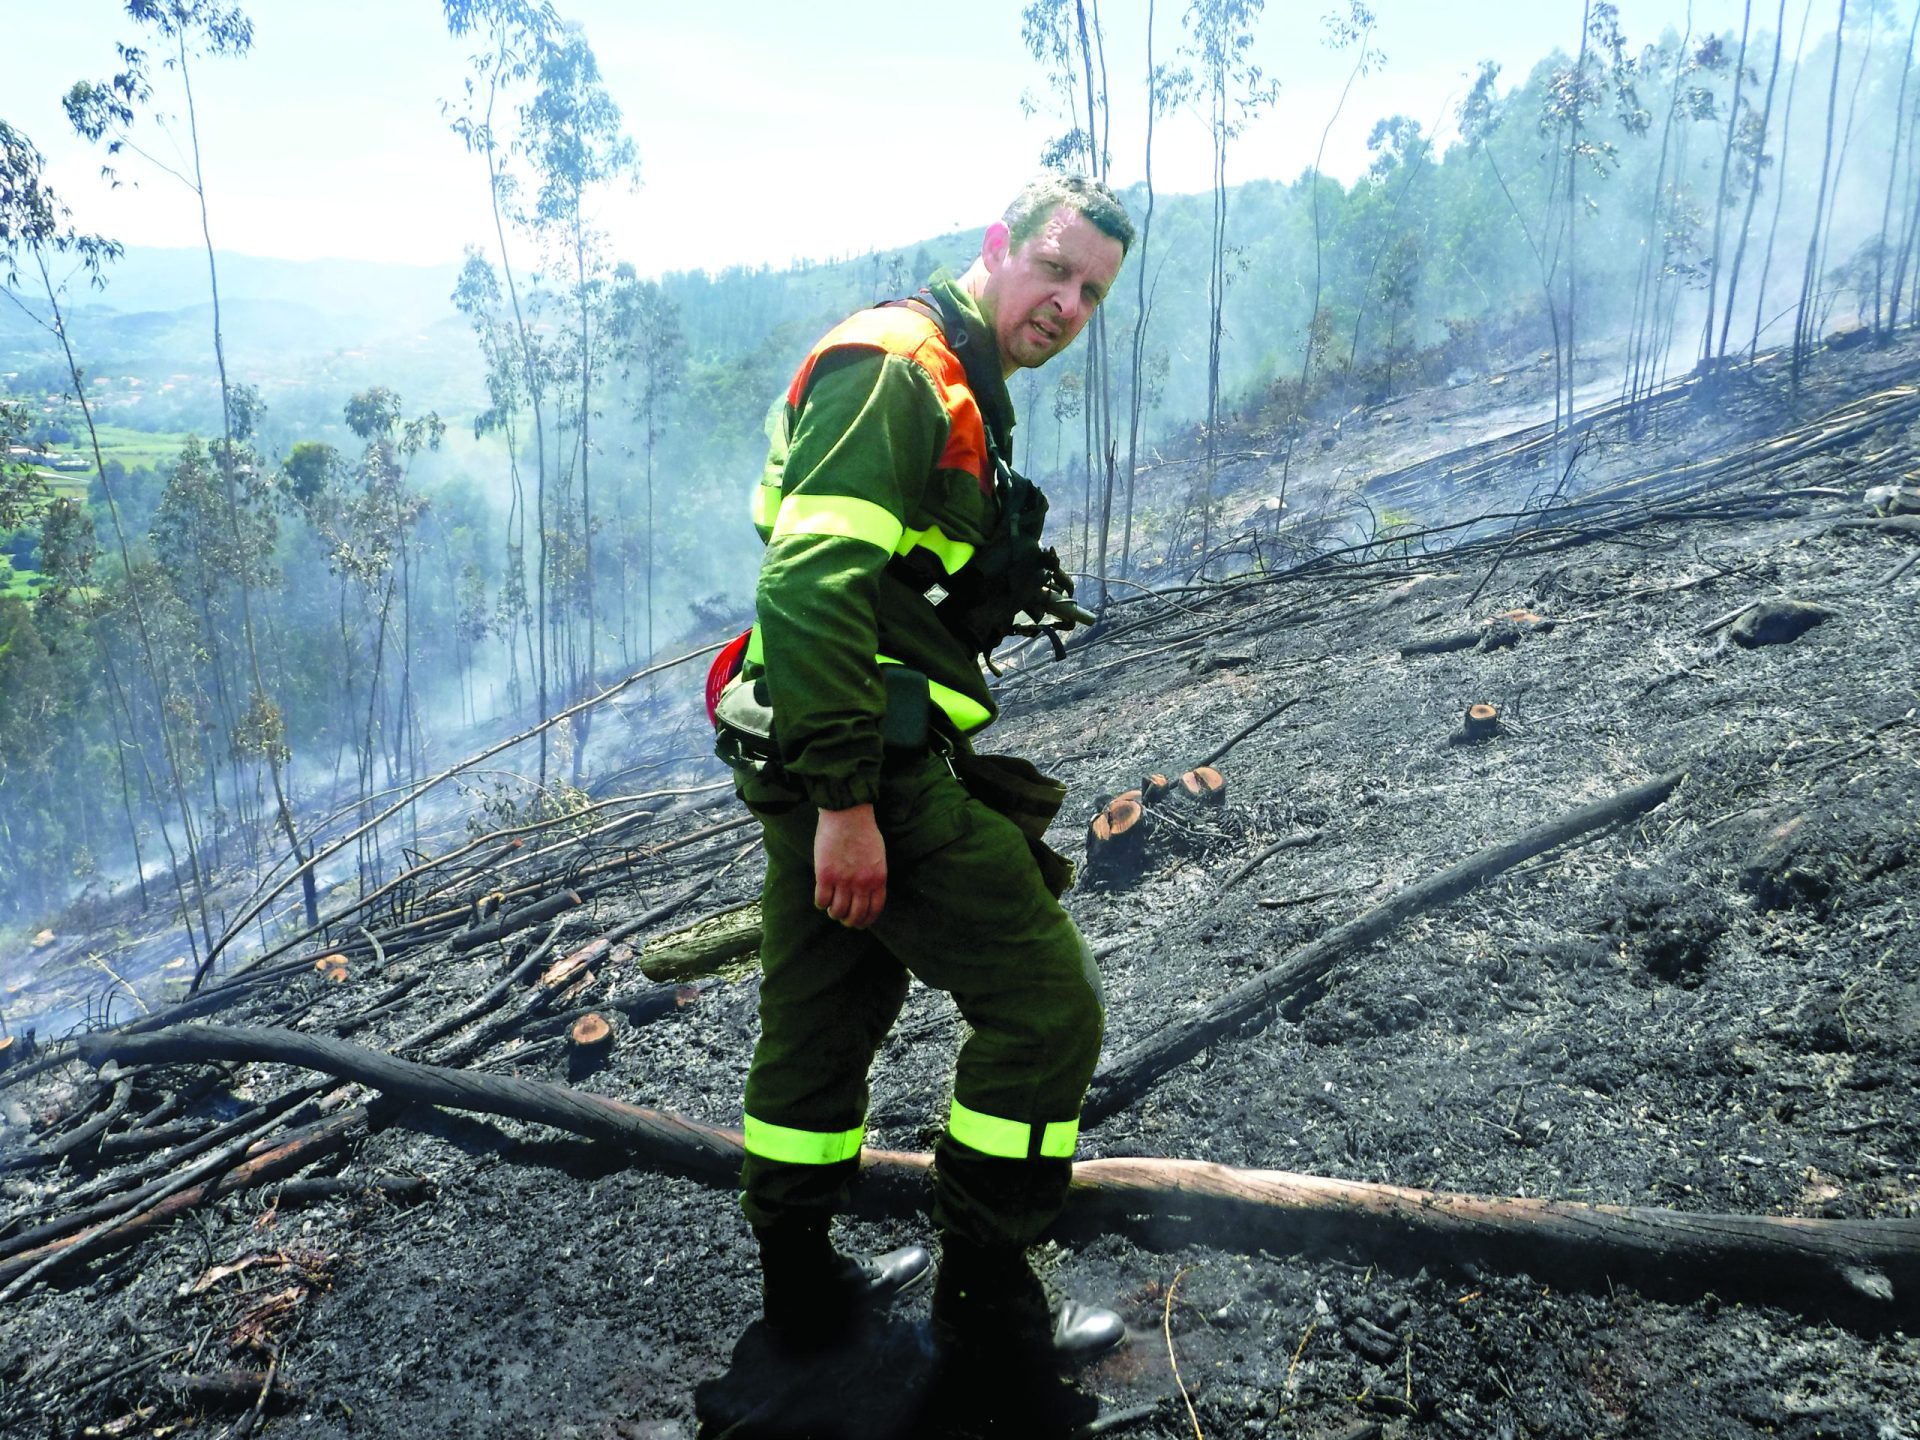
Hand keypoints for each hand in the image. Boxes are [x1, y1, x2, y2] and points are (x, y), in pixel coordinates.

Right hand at [814, 803, 886, 927]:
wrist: (847, 813)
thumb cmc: (863, 831)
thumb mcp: (878, 856)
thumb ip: (874, 875)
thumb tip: (867, 892)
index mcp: (878, 879)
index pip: (874, 910)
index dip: (866, 920)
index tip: (860, 923)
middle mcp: (862, 884)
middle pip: (855, 915)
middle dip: (849, 921)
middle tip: (843, 918)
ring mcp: (843, 880)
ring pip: (838, 911)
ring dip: (834, 913)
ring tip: (832, 908)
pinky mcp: (825, 875)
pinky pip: (822, 900)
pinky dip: (821, 903)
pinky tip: (821, 898)